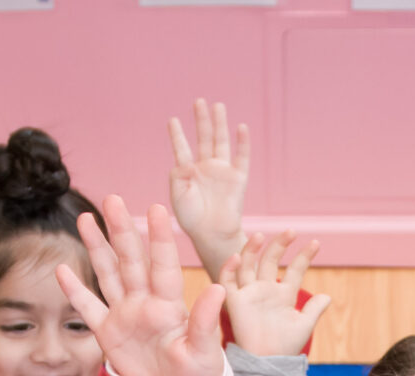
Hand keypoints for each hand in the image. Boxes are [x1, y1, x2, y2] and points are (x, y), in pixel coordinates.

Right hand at [59, 198, 228, 375]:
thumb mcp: (205, 353)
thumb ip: (205, 321)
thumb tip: (218, 289)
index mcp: (169, 304)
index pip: (163, 265)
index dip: (159, 238)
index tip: (156, 209)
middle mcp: (145, 302)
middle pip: (130, 260)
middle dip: (122, 230)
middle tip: (113, 200)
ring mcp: (125, 315)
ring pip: (108, 274)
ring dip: (97, 247)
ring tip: (86, 218)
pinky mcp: (108, 334)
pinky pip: (88, 309)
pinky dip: (75, 291)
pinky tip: (62, 270)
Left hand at [167, 98, 250, 270]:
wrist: (212, 235)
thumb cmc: (192, 220)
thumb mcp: (178, 197)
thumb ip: (178, 177)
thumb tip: (183, 161)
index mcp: (189, 172)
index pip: (182, 148)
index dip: (177, 135)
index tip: (172, 120)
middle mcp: (206, 168)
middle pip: (204, 138)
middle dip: (201, 120)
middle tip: (198, 101)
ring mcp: (222, 171)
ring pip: (221, 142)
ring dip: (220, 124)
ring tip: (218, 106)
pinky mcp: (238, 178)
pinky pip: (242, 157)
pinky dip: (243, 143)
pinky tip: (241, 127)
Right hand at [217, 232, 330, 358]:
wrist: (267, 362)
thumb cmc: (286, 347)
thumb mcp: (304, 325)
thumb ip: (315, 309)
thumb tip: (327, 296)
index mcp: (284, 295)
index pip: (294, 270)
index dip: (304, 256)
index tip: (316, 244)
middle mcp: (266, 291)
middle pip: (271, 261)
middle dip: (280, 245)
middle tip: (291, 231)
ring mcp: (250, 294)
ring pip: (248, 265)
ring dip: (252, 249)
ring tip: (261, 235)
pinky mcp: (234, 302)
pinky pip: (227, 281)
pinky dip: (228, 268)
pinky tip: (236, 256)